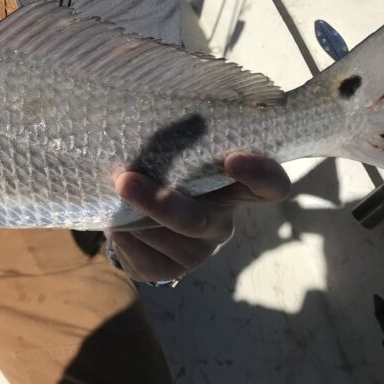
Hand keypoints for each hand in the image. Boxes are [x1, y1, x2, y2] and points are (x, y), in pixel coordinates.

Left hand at [105, 152, 290, 282]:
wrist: (137, 213)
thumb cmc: (162, 169)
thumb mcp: (174, 152)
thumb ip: (174, 139)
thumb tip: (145, 112)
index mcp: (232, 189)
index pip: (270, 185)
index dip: (260, 174)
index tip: (233, 159)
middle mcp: (220, 224)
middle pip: (196, 220)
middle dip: (158, 202)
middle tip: (124, 180)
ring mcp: (197, 253)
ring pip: (158, 237)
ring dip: (128, 216)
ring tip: (114, 196)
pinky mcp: (168, 271)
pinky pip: (141, 256)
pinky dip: (123, 237)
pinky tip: (119, 224)